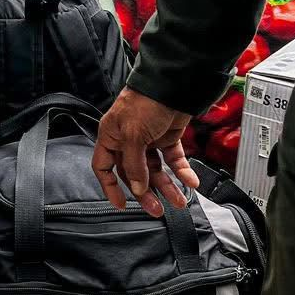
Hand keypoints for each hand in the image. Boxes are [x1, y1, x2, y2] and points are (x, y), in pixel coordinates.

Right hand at [91, 87, 200, 217]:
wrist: (174, 85)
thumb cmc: (145, 102)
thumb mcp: (134, 135)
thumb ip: (134, 164)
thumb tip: (137, 188)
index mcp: (111, 136)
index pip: (104, 167)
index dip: (110, 187)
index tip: (122, 204)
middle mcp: (128, 140)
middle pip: (133, 173)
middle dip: (146, 192)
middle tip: (157, 209)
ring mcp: (148, 139)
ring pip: (156, 170)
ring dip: (167, 186)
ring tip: (180, 200)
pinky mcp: (168, 137)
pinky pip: (173, 160)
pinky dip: (182, 171)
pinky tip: (190, 181)